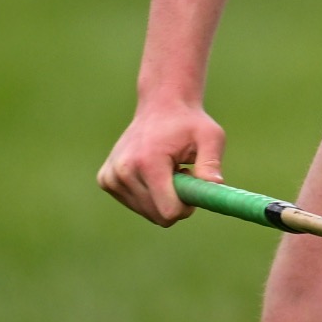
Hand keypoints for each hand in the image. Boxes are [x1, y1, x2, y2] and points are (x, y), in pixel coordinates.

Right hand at [98, 98, 224, 226]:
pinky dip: (148, 193)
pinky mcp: (105, 180)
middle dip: (175, 202)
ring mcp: (111, 177)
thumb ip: (211, 163)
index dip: (186, 207)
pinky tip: (154, 170)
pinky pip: (134, 204)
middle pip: (157, 215)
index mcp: (148, 163)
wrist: (161, 106)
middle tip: (183, 173)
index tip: (194, 187)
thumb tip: (215, 186)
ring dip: (162, 196)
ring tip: (168, 169)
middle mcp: (123, 172)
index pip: (167, 211)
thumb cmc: (189, 123)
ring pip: (146, 211)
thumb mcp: (210, 137)